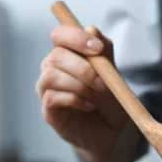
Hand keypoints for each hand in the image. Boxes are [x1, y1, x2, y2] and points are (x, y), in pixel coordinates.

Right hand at [36, 25, 137, 161]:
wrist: (112, 132)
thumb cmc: (110, 101)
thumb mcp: (113, 74)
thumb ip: (105, 53)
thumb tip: (92, 29)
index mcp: (68, 54)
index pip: (60, 34)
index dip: (76, 37)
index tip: (97, 48)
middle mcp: (53, 68)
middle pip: (57, 55)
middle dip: (84, 69)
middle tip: (104, 84)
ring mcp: (47, 89)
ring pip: (52, 76)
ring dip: (80, 86)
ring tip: (97, 97)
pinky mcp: (48, 110)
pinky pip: (53, 97)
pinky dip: (75, 100)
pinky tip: (89, 106)